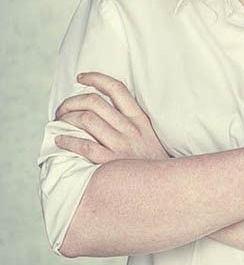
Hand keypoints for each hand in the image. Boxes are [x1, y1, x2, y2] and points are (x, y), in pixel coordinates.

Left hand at [54, 71, 169, 163]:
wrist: (163, 187)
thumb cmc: (150, 162)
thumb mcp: (148, 135)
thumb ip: (130, 121)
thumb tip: (103, 108)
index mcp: (139, 118)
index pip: (117, 88)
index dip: (96, 78)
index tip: (81, 78)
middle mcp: (130, 128)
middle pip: (95, 102)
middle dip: (72, 101)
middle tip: (63, 108)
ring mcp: (120, 145)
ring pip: (86, 120)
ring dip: (67, 118)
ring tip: (59, 122)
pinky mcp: (110, 162)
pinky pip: (84, 146)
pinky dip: (67, 140)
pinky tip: (60, 140)